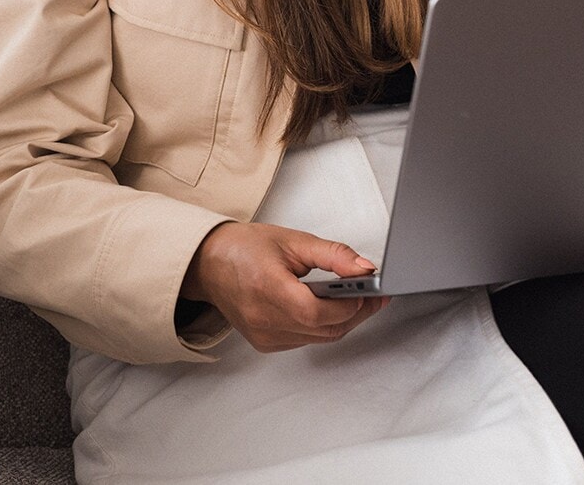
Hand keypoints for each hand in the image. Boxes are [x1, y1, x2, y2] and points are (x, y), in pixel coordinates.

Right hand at [181, 221, 387, 352]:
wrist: (210, 263)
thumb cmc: (245, 248)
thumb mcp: (295, 241)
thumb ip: (335, 256)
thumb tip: (365, 269)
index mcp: (268, 289)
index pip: (318, 312)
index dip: (350, 305)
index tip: (371, 291)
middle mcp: (263, 319)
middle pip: (324, 329)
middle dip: (356, 313)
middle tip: (374, 295)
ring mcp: (263, 336)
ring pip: (319, 338)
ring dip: (342, 321)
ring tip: (355, 298)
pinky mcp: (264, 343)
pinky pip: (306, 340)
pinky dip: (323, 327)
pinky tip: (329, 308)